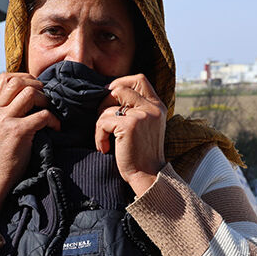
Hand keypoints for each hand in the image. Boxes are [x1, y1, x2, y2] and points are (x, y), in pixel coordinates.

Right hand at [0, 72, 59, 219]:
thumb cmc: (0, 154)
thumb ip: (4, 111)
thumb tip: (27, 96)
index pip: (4, 78)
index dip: (23, 77)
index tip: (35, 87)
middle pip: (17, 81)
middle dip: (36, 85)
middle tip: (45, 98)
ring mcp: (5, 120)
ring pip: (29, 93)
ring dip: (44, 100)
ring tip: (48, 111)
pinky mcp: (17, 132)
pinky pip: (42, 115)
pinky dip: (53, 120)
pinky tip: (55, 128)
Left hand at [95, 74, 166, 195]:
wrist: (148, 176)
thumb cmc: (141, 154)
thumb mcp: (145, 127)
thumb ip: (136, 109)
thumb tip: (110, 93)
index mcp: (158, 106)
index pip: (139, 79)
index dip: (120, 83)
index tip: (110, 98)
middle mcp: (152, 108)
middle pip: (120, 87)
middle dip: (105, 101)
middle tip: (102, 119)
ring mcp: (142, 115)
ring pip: (108, 105)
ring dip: (100, 122)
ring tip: (104, 139)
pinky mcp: (130, 125)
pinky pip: (103, 121)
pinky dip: (99, 135)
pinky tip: (104, 147)